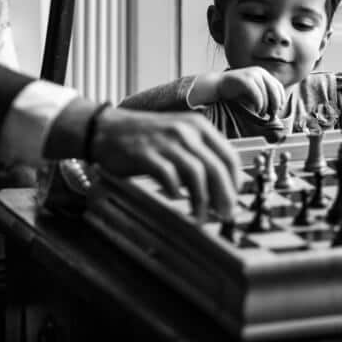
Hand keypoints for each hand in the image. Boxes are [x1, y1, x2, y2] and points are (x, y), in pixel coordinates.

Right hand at [89, 107, 241, 221]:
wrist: (107, 129)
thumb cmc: (144, 138)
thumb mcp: (177, 137)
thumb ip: (199, 155)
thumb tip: (220, 187)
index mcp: (197, 126)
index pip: (228, 156)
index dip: (235, 182)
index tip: (234, 200)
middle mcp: (185, 131)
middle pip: (215, 167)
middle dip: (223, 196)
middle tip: (224, 214)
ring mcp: (165, 141)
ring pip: (196, 174)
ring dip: (202, 200)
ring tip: (200, 216)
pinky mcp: (147, 153)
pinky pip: (169, 176)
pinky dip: (175, 191)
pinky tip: (175, 199)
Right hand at [213, 66, 286, 119]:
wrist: (218, 84)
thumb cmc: (236, 90)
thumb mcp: (254, 91)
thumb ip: (264, 95)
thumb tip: (276, 108)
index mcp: (263, 73)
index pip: (278, 86)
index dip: (281, 98)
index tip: (279, 108)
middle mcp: (259, 72)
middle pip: (274, 90)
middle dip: (275, 104)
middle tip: (273, 114)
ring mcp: (252, 74)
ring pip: (265, 93)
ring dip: (265, 107)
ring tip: (261, 114)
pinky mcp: (245, 80)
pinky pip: (257, 94)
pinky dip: (259, 104)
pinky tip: (257, 110)